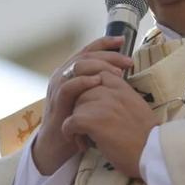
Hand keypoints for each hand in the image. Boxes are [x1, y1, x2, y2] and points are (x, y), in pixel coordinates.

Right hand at [32, 36, 134, 174]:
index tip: (123, 40)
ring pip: (78, 66)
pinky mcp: (57, 101)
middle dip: (109, 55)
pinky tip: (98, 81)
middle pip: (86, 56)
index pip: (88, 50)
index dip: (105, 43)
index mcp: (71, 71)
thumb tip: (120, 72)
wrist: (56, 144)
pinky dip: (84, 81)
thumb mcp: (88, 97)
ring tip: (118, 71)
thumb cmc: (77, 120)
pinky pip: (69, 86)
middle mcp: (62, 74)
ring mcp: (58, 86)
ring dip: (100, 66)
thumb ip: (98, 84)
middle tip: (128, 61)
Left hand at [61, 71, 159, 178]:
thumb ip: (123, 100)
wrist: (154, 154)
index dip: (91, 87)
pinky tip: (77, 141)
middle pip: (84, 90)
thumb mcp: (139, 109)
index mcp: (124, 89)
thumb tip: (107, 104)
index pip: (100, 74)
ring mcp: (103, 105)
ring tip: (83, 137)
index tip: (92, 103)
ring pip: (76, 106)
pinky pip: (71, 121)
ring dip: (76, 121)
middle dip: (81, 107)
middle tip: (87, 125)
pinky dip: (69, 131)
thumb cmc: (148, 139)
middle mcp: (113, 93)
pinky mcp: (94, 121)